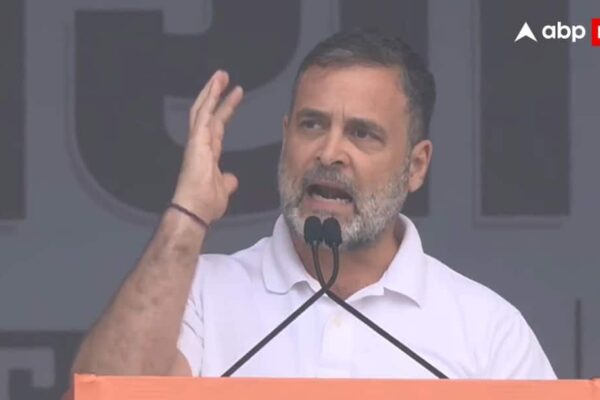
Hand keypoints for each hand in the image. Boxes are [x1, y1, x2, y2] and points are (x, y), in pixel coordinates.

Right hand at [171, 70, 243, 224]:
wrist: (195, 210)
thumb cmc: (206, 204)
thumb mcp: (223, 190)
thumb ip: (227, 181)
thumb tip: (231, 179)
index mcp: (207, 154)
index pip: (217, 127)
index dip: (225, 111)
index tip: (235, 97)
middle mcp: (201, 145)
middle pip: (208, 114)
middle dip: (216, 95)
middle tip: (224, 78)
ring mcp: (197, 142)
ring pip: (203, 110)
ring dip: (212, 91)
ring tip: (221, 75)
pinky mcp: (196, 141)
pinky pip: (203, 115)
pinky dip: (209, 99)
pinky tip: (216, 86)